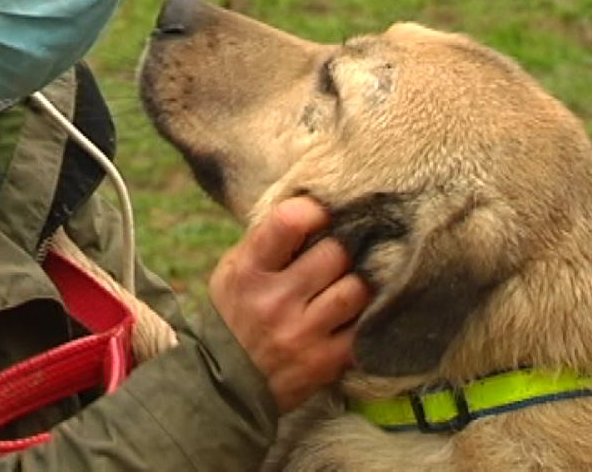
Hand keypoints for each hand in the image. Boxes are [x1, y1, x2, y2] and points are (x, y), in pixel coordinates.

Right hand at [208, 196, 370, 412]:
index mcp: (249, 270)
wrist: (224, 385)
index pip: (290, 221)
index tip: (324, 213)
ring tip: (351, 282)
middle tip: (346, 251)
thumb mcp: (233, 271)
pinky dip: (367, 317)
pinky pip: (364, 327)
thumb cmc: (235, 314)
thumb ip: (267, 241)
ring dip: (359, 283)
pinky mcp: (324, 361)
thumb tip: (314, 206)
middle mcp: (275, 300)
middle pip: (335, 253)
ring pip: (357, 289)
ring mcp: (302, 333)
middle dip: (344, 249)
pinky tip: (358, 313)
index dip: (316, 210)